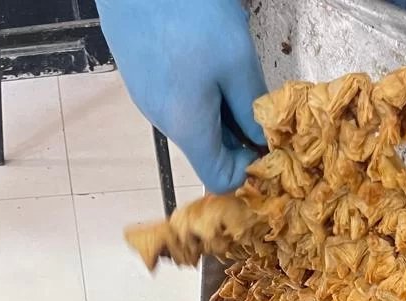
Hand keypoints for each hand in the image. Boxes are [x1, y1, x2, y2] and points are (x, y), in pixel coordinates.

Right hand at [97, 0, 266, 192]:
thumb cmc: (189, 11)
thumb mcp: (236, 60)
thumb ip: (251, 107)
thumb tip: (264, 139)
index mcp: (186, 126)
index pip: (219, 179)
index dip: (249, 168)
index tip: (267, 140)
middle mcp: (161, 120)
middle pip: (206, 149)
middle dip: (237, 134)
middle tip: (257, 100)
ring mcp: (146, 96)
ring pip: (192, 120)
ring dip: (219, 108)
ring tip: (230, 68)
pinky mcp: (139, 74)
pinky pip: (175, 97)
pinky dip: (198, 88)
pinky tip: (204, 54)